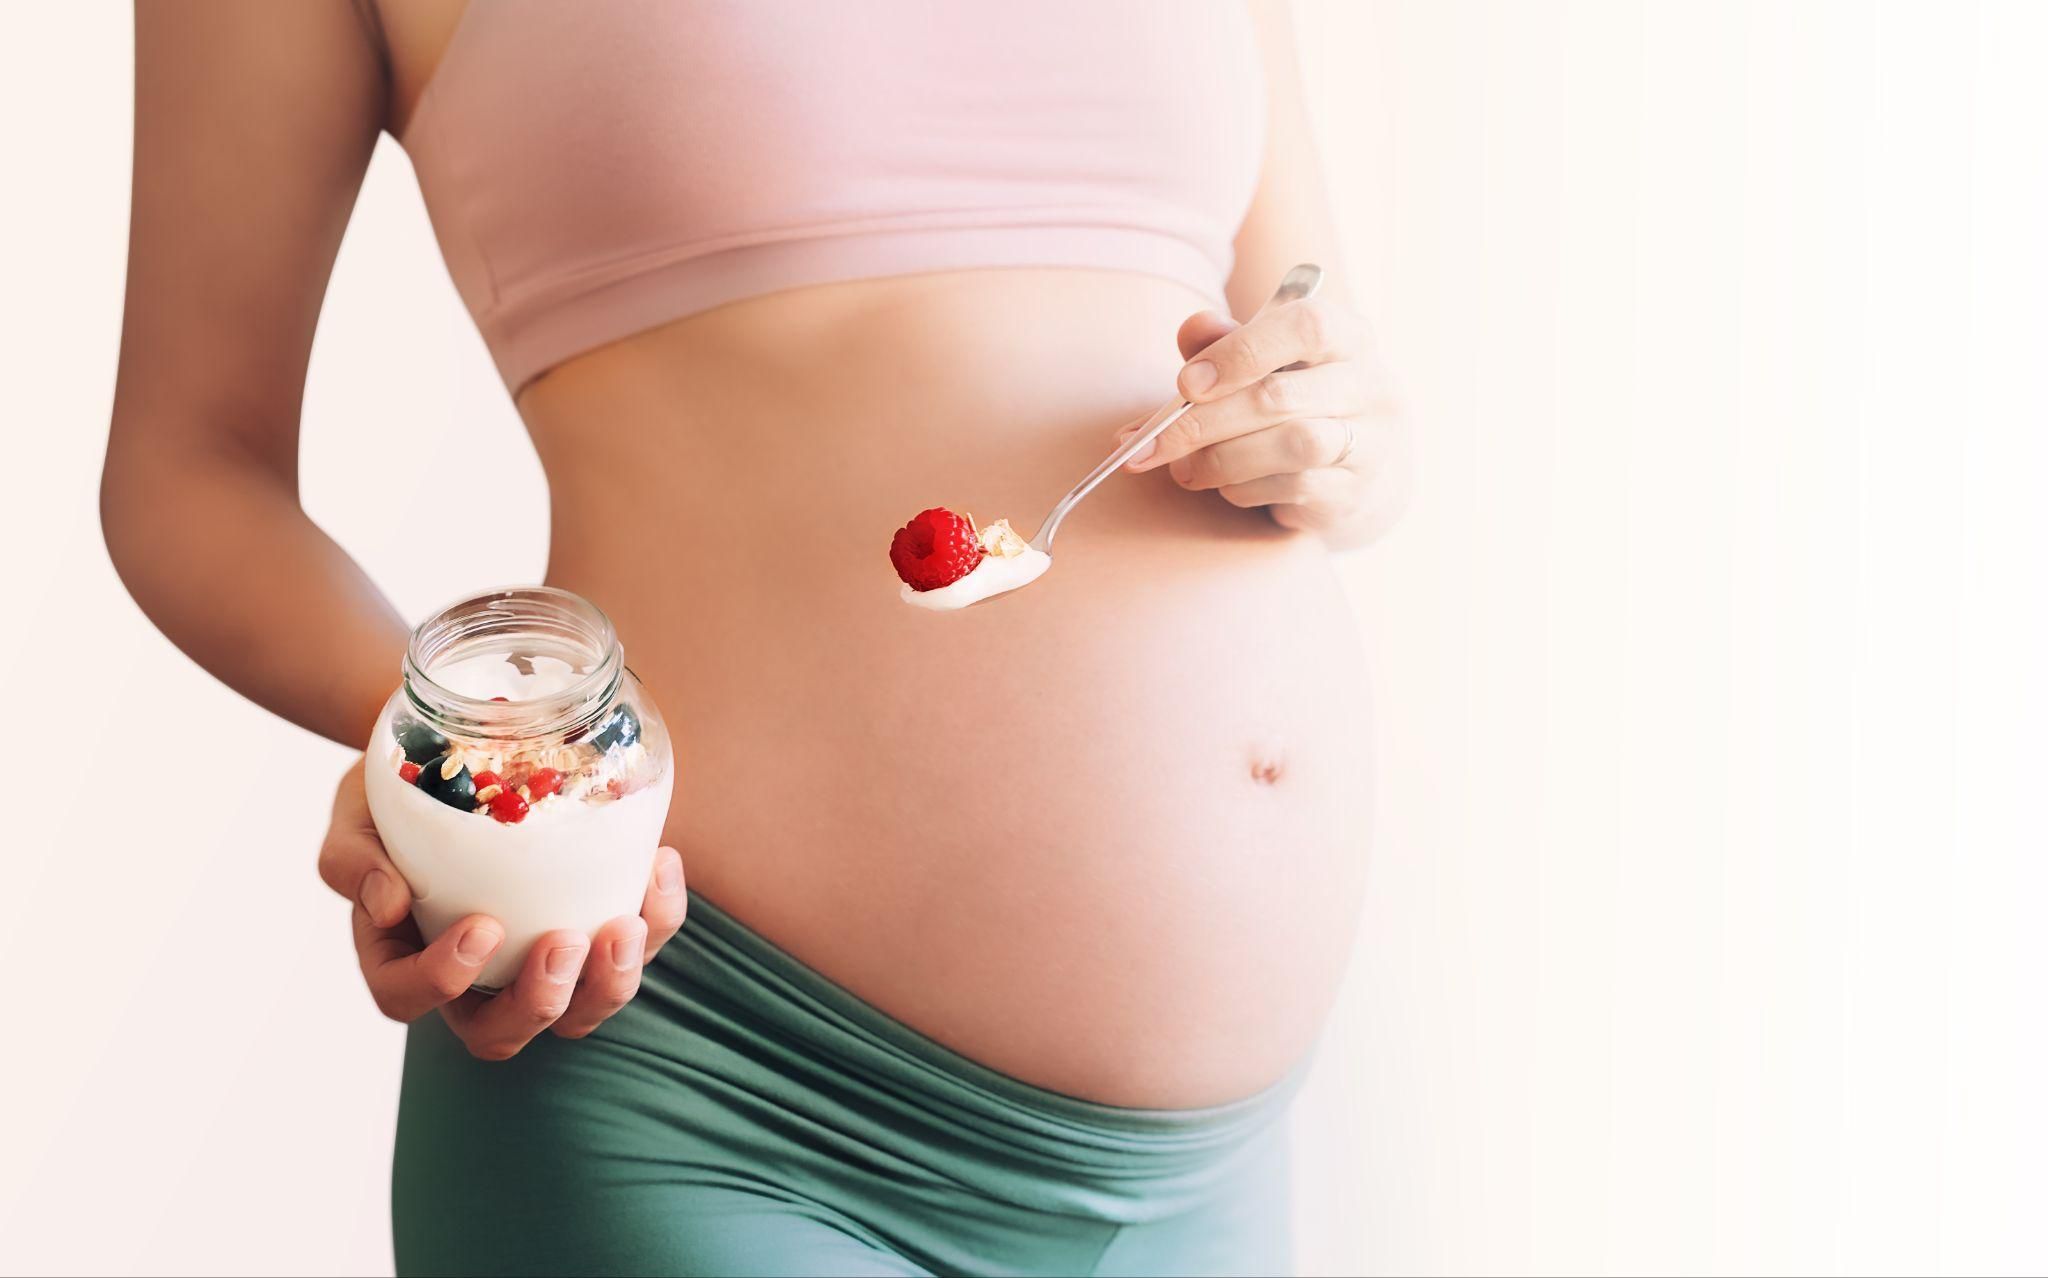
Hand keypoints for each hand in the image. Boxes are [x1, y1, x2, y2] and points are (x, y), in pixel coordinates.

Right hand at [316, 757, 688, 1058]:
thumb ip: (354, 859)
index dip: (442, 979)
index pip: (407, 999)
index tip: (481, 927)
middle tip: (564, 940)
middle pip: (501, 1033)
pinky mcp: (598, 930)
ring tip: (626, 926)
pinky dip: (660, 917)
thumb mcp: (358, 815)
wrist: (464, 752)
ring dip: (611, 983)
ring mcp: (539, 961)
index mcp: (404, 955)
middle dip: (539, 1000)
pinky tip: (660, 863)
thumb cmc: (402, 792)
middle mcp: (474, 978)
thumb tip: (387, 904)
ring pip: (580, 1012)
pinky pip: (638, 947)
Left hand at [1121, 294, 1412, 545]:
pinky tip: (1224, 485)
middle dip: (1204, 421)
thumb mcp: (1264, 363)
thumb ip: (1225, 342)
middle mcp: (1369, 385)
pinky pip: (1293, 488)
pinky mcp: (1354, 491)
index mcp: (1348, 336)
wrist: (1364, 471)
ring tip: (1183, 468)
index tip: (1185, 382)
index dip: (1240, 352)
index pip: (1306, 327)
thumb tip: (1191, 329)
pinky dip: (1244, 487)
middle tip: (1151, 442)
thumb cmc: (1299, 400)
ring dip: (1222, 459)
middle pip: (1280, 396)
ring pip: (1291, 446)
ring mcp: (1371, 442)